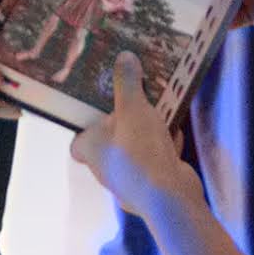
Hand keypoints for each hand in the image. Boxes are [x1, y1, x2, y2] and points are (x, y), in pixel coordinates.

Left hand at [72, 54, 195, 216]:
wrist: (170, 197)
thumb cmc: (140, 150)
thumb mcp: (133, 107)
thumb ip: (128, 82)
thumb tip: (124, 57)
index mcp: (91, 152)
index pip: (77, 142)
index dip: (85, 127)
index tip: (99, 109)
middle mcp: (106, 170)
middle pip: (110, 142)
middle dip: (124, 123)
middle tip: (135, 102)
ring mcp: (130, 183)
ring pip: (135, 151)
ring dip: (147, 134)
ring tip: (159, 111)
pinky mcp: (153, 188)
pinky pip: (155, 162)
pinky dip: (164, 149)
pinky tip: (175, 133)